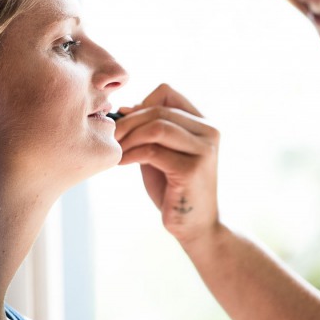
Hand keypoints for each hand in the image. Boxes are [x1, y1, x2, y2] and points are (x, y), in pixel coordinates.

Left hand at [114, 83, 219, 244]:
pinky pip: (152, 151)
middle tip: (111, 137)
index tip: (125, 122)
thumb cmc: (174, 188)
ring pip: (156, 126)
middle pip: (158, 109)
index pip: (168, 92)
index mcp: (203, 122)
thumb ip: (149, 130)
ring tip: (116, 150)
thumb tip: (126, 107)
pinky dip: (131, 154)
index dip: (141, 103)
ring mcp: (204, 149)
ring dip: (129, 137)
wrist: (195, 226)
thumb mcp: (161, 152)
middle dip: (128, 121)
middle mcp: (209, 131)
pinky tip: (122, 163)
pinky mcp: (192, 169)